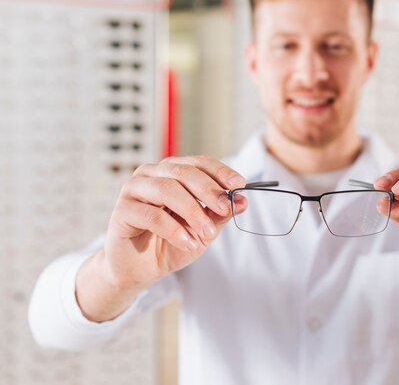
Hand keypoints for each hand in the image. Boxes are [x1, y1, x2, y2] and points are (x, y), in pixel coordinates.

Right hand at [103, 156, 246, 289]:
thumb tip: (243, 200)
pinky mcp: (122, 210)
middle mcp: (152, 174)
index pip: (199, 163)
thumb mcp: (203, 229)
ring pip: (167, 189)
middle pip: (184, 173)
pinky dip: (174, 230)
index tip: (239, 184)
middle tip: (226, 208)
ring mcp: (135, 189)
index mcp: (173, 172)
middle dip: (209, 190)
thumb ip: (220, 214)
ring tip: (207, 232)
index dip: (220, 172)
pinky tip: (187, 243)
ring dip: (192, 211)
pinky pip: (152, 215)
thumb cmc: (171, 243)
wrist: (142, 268)